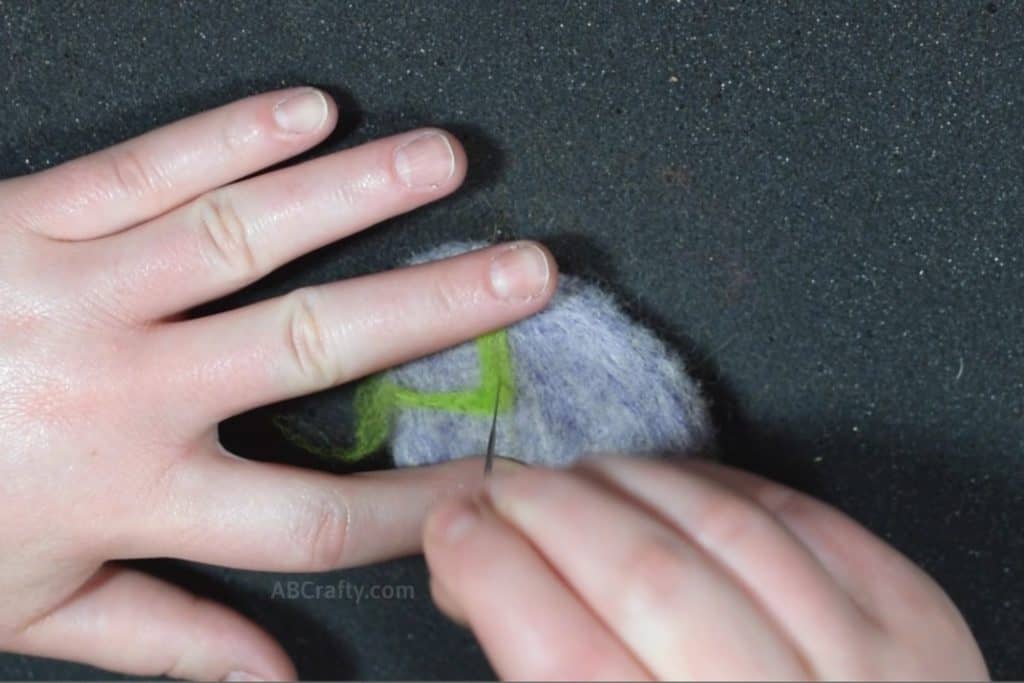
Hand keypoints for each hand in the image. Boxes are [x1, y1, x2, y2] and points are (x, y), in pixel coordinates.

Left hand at [0, 87, 555, 678]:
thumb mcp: (34, 609)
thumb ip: (168, 640)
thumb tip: (278, 682)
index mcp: (129, 493)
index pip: (310, 517)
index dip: (414, 508)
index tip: (490, 482)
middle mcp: (121, 389)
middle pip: (309, 348)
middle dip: (432, 309)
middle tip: (524, 272)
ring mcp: (73, 292)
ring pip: (240, 236)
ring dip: (355, 194)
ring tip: (441, 164)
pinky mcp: (23, 219)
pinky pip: (143, 169)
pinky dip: (232, 137)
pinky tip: (309, 114)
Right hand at [424, 457, 987, 679]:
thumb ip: (540, 674)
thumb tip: (477, 577)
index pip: (568, 662)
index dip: (495, 575)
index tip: (454, 529)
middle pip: (647, 579)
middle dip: (548, 510)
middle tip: (502, 490)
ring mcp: (873, 674)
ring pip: (725, 531)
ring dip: (629, 482)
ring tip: (576, 476)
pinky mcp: (919, 628)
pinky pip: (803, 517)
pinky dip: (719, 483)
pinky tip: (668, 480)